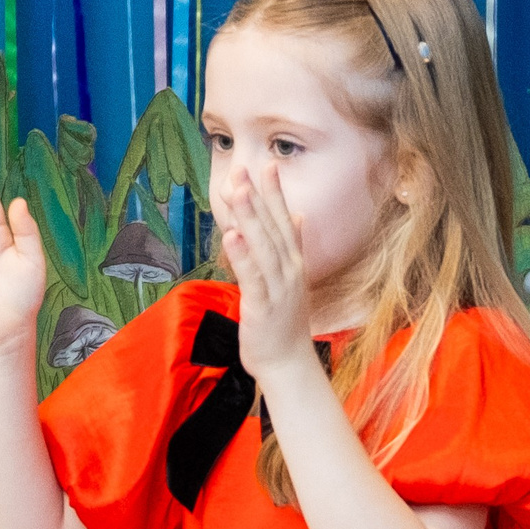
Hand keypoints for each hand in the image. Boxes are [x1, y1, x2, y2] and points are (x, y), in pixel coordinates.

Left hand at [211, 164, 315, 382]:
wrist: (288, 362)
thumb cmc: (284, 321)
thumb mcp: (291, 278)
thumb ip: (291, 245)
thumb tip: (297, 215)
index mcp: (293, 262)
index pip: (283, 220)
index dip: (274, 193)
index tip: (267, 165)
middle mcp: (289, 270)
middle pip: (272, 227)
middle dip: (258, 197)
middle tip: (246, 168)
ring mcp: (278, 287)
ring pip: (263, 247)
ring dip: (250, 218)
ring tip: (238, 192)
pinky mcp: (262, 306)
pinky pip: (252, 277)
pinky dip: (243, 256)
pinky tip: (232, 236)